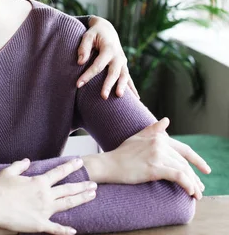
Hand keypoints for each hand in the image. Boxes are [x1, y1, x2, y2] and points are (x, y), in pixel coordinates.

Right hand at [0, 158, 96, 234]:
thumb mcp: (9, 172)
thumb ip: (20, 165)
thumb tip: (28, 160)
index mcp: (39, 182)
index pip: (59, 172)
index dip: (70, 167)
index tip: (79, 162)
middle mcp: (45, 195)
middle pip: (68, 189)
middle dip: (82, 186)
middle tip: (93, 183)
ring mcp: (44, 210)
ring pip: (67, 204)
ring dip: (81, 200)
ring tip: (92, 196)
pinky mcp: (39, 224)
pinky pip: (55, 228)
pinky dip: (65, 230)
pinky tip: (74, 231)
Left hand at [76, 16, 138, 99]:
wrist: (107, 30)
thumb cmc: (95, 33)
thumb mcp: (88, 36)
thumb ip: (84, 47)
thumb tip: (80, 62)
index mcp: (109, 49)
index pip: (98, 65)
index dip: (88, 75)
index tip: (78, 84)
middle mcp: (118, 56)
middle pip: (113, 72)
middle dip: (108, 84)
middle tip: (103, 96)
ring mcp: (123, 62)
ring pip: (124, 76)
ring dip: (123, 86)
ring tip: (119, 96)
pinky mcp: (124, 66)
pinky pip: (129, 78)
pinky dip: (133, 88)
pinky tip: (137, 99)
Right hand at [84, 118, 210, 198]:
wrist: (108, 164)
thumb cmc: (121, 153)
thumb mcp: (136, 138)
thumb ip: (152, 130)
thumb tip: (166, 120)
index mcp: (157, 138)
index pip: (184, 149)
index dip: (197, 160)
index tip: (205, 169)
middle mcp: (159, 144)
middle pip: (184, 162)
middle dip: (195, 176)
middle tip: (200, 188)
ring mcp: (156, 155)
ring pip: (183, 170)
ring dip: (193, 184)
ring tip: (197, 194)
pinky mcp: (154, 168)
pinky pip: (178, 176)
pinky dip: (187, 185)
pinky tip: (190, 192)